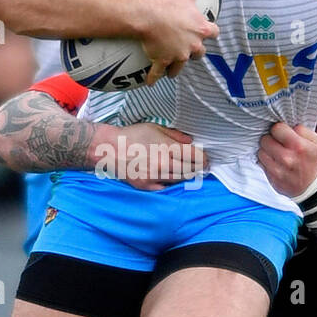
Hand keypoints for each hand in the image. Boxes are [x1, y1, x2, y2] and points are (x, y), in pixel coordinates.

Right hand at [92, 123, 208, 190]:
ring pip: (180, 180)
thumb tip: (191, 142)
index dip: (205, 159)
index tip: (207, 160)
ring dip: (185, 175)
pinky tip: (169, 177)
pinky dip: (170, 183)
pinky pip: (165, 188)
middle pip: (191, 171)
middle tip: (200, 167)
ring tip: (186, 170)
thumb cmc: (132, 135)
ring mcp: (155, 176)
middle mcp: (163, 163)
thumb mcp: (155, 128)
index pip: (196, 157)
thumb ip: (176, 135)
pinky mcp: (146, 185)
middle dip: (197, 168)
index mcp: (167, 147)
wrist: (109, 148)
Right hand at [138, 0, 218, 81]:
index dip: (211, 33)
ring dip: (177, 68)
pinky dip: (154, 78)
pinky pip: (158, 73)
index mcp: (201, 29)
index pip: (214, 33)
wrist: (150, 16)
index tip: (208, 32)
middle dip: (196, 53)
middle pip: (200, 53)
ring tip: (172, 70)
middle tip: (189, 51)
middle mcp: (192, 45)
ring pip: (180, 66)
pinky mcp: (162, 61)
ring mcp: (178, 55)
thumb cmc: (169, 3)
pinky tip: (150, 83)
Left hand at [258, 122, 316, 197]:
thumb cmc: (311, 160)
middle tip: (278, 143)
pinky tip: (274, 162)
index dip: (279, 129)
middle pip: (265, 139)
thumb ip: (301, 129)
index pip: (276, 128)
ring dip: (266, 151)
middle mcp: (286, 158)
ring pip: (260, 151)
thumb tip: (286, 125)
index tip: (282, 133)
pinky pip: (260, 163)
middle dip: (271, 139)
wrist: (311, 186)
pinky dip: (266, 161)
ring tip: (276, 153)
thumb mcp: (314, 141)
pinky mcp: (271, 178)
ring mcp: (277, 170)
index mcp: (298, 146)